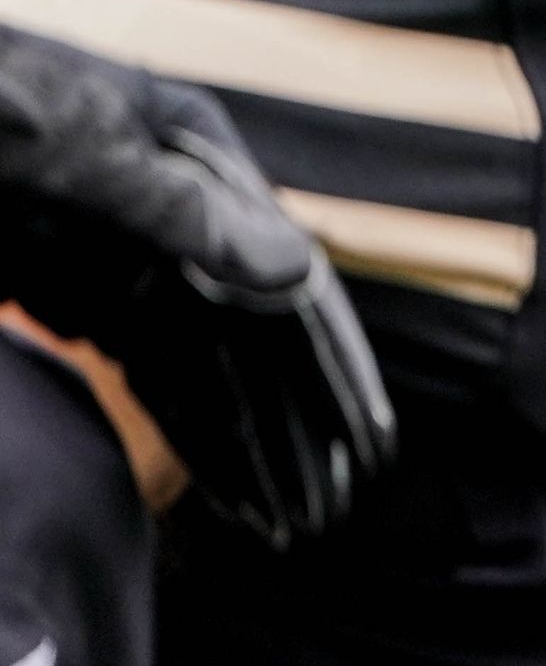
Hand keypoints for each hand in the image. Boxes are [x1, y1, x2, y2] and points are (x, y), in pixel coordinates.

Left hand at [0, 26, 394, 544]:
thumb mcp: (85, 153)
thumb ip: (187, 214)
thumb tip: (294, 272)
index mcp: (198, 159)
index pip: (285, 283)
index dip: (329, 368)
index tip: (365, 441)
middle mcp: (172, 208)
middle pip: (249, 333)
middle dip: (290, 422)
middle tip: (326, 507)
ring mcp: (114, 245)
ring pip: (197, 359)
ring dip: (238, 434)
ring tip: (279, 512)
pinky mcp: (60, 278)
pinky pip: (135, 364)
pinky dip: (172, 418)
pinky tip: (207, 475)